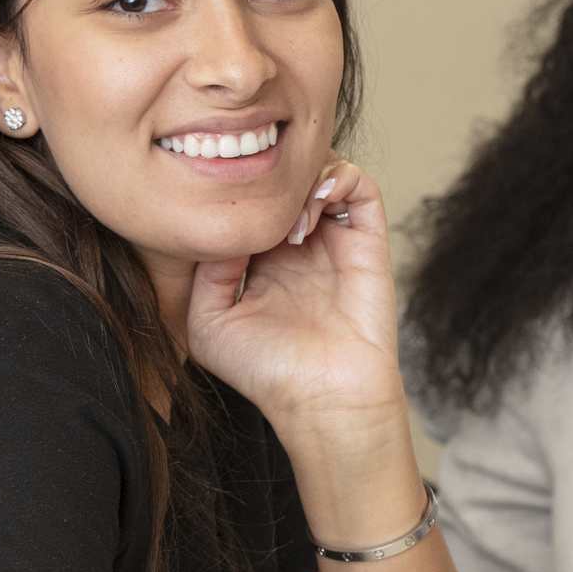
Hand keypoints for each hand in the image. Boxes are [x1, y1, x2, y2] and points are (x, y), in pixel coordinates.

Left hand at [185, 158, 403, 433]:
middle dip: (268, 179)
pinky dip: (337, 178)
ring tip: (287, 215)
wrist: (323, 398)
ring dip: (302, 177)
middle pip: (288, 180)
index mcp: (264, 262)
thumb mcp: (209, 322)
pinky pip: (360, 187)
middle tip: (256, 204)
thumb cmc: (268, 373)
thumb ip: (205, 269)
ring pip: (323, 173)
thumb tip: (224, 224)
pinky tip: (311, 209)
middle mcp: (301, 247)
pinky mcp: (367, 243)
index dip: (235, 193)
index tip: (221, 210)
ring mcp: (335, 242)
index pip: (252, 203)